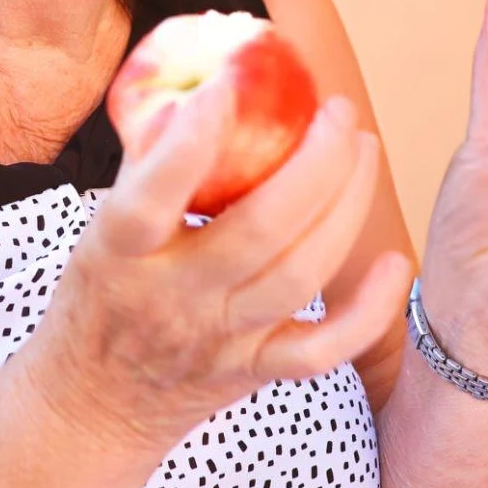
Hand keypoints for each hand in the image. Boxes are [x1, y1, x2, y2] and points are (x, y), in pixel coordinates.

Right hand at [18, 84, 415, 451]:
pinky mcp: (255, 370)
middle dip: (313, 165)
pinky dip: (368, 312)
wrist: (93, 404)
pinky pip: (323, 349)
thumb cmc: (100, 294)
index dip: (188, 145)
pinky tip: (394, 263)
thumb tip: (196, 84)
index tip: (224, 86)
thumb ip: (146, 167)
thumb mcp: (100, 228)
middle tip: (338, 111)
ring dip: (344, 209)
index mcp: (121, 252)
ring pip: (298, 276)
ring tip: (363, 149)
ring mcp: (219, 338)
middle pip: (256, 232)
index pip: (150, 198)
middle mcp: (173, 296)